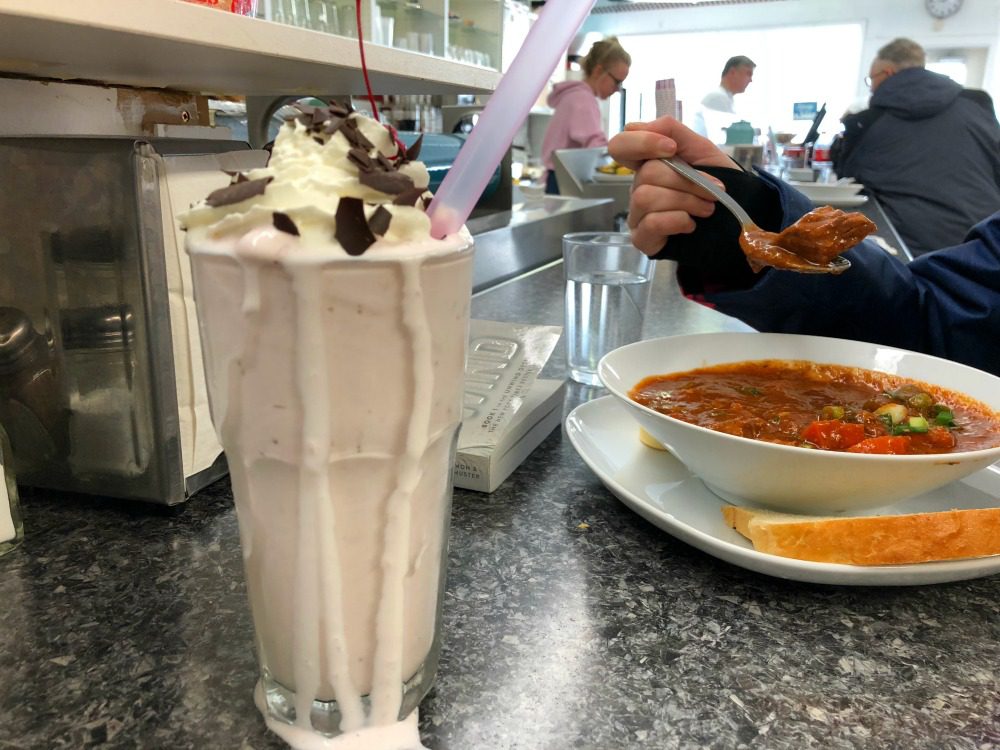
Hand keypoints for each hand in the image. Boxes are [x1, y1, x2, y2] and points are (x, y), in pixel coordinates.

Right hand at [608, 117, 740, 255]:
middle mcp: (637, 187)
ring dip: (686, 201)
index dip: (641, 143)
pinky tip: (691, 225)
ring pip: (646, 197)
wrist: (736, 217)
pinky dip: (677, 220)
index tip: (672, 148)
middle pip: (645, 174)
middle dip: (686, 181)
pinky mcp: (642, 238)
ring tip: (707, 208)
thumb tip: (647, 127)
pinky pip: (651, 223)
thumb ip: (672, 130)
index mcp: (647, 163)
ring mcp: (637, 214)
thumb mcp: (702, 148)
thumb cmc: (719, 182)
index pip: (620, 146)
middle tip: (712, 190)